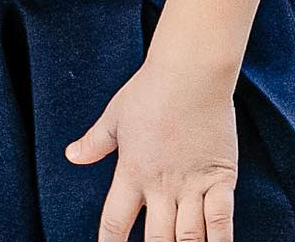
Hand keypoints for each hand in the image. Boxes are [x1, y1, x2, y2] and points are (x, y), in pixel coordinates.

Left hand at [66, 58, 239, 241]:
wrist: (191, 70)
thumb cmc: (150, 89)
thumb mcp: (115, 116)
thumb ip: (95, 142)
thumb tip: (72, 155)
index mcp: (131, 172)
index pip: (115, 222)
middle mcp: (161, 185)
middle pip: (156, 240)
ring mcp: (192, 183)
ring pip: (189, 236)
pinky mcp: (220, 177)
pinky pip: (222, 219)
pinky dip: (221, 241)